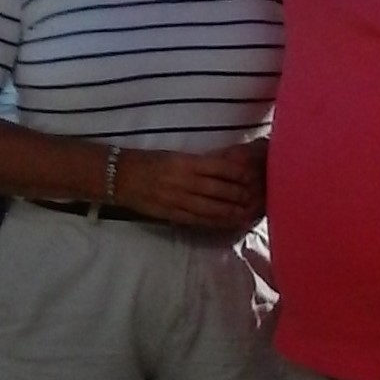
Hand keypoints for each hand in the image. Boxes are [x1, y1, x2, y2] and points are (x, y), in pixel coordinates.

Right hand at [111, 143, 265, 230]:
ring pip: (212, 208)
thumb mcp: (176, 156)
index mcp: (186, 162)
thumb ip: (199, 163)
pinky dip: (216, 222)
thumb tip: (227, 168)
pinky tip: (229, 222)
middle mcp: (184, 182)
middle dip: (241, 195)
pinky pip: (199, 220)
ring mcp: (178, 200)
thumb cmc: (150, 162)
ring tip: (249, 213)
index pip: (220, 168)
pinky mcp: (173, 214)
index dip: (240, 174)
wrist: (120, 177)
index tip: (254, 176)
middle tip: (259, 197)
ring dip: (233, 212)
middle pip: (220, 191)